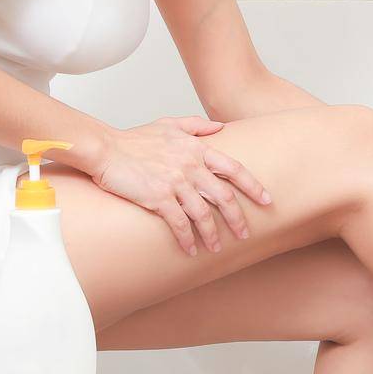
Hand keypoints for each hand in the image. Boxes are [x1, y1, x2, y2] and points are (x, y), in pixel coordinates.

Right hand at [89, 116, 271, 256]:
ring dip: (212, 234)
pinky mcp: (158, 198)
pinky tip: (191, 249)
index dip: (253, 186)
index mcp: (197, 149)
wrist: (105, 148)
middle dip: (237, 218)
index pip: (234, 169)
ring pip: (204, 214)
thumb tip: (220, 127)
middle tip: (245, 234)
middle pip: (224, 196)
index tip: (267, 200)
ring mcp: (175, 182)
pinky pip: (179, 223)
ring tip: (216, 248)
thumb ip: (197, 126)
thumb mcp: (169, 124)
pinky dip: (187, 239)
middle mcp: (191, 166)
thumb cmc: (134, 138)